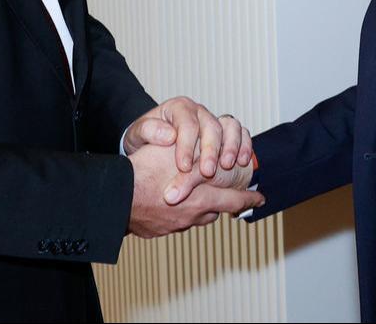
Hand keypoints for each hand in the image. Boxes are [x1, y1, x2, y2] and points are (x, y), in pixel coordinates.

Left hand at [122, 96, 253, 179]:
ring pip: (230, 126)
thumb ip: (148, 131)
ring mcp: (214, 120)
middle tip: (207, 172)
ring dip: (231, 146)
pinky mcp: (226, 131)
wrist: (153, 141)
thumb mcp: (138, 133)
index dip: (187, 146)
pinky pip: (241, 132)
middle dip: (210, 150)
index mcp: (178, 108)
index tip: (184, 166)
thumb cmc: (146, 137)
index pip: (186, 124)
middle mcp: (199, 112)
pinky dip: (245, 145)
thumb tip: (168, 135)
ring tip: (227, 166)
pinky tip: (242, 161)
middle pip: (211, 126)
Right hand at [127, 144, 262, 238]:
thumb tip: (205, 145)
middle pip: (216, 211)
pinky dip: (176, 214)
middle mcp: (191, 215)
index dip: (249, 199)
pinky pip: (173, 223)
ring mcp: (174, 225)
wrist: (115, 198)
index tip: (260, 198)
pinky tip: (168, 205)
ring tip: (197, 200)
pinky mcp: (157, 230)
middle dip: (226, 206)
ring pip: (196, 218)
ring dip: (200, 209)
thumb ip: (194, 150)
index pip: (233, 200)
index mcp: (201, 197)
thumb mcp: (175, 153)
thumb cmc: (144, 173)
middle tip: (237, 205)